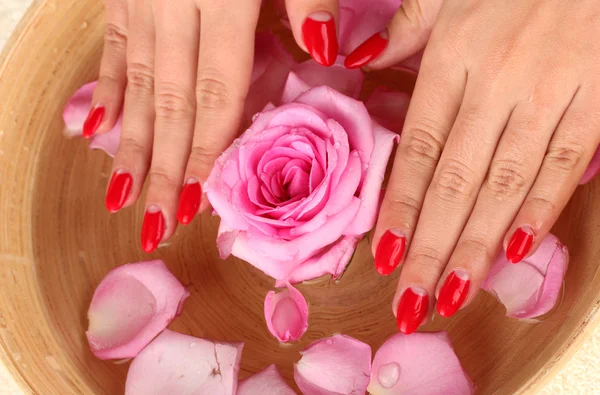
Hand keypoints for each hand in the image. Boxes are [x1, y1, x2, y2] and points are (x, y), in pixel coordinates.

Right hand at [84, 0, 260, 251]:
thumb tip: (324, 49)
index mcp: (223, 3)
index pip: (216, 94)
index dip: (206, 151)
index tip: (196, 203)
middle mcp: (174, 8)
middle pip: (171, 104)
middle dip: (164, 170)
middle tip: (156, 225)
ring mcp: (143, 1)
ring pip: (136, 85)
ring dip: (131, 145)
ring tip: (122, 196)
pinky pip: (111, 45)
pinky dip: (105, 87)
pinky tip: (97, 128)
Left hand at [360, 0, 599, 332]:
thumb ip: (402, 31)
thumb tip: (350, 60)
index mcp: (452, 60)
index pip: (419, 152)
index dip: (398, 207)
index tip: (383, 256)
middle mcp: (493, 82)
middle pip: (455, 182)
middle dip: (430, 247)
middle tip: (411, 301)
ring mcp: (547, 90)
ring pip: (505, 183)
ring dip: (477, 244)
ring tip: (452, 292)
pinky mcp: (596, 94)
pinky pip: (566, 160)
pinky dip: (543, 207)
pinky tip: (519, 250)